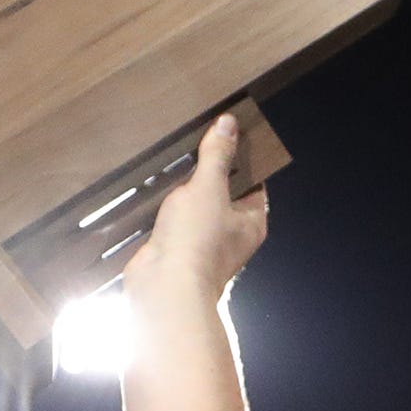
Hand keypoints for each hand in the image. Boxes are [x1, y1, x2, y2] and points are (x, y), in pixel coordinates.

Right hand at [123, 115, 267, 303]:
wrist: (164, 285)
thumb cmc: (197, 240)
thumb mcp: (209, 187)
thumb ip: (217, 155)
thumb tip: (229, 124)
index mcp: (251, 222)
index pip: (255, 183)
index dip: (244, 159)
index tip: (231, 133)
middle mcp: (231, 234)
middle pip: (225, 193)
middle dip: (211, 170)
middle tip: (199, 138)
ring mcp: (203, 242)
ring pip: (198, 206)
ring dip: (186, 188)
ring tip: (175, 156)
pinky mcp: (177, 247)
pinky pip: (176, 219)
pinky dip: (167, 204)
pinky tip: (156, 184)